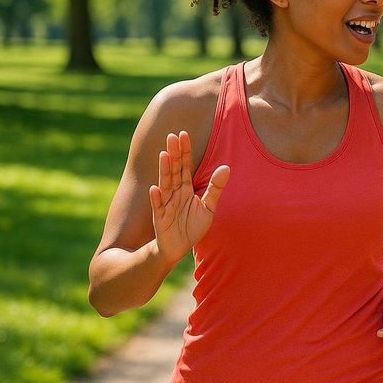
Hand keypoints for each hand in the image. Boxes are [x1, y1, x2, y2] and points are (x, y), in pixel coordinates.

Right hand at [149, 131, 229, 265]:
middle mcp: (174, 193)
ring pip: (165, 184)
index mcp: (185, 188)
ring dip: (164, 170)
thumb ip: (215, 188)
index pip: (184, 166)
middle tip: (172, 136)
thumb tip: (227, 167)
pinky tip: (155, 189)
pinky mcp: (160, 219)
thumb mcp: (209, 207)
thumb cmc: (192, 226)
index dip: (184, 151)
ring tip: (164, 155)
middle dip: (174, 154)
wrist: (178, 248)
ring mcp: (166, 204)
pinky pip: (158, 207)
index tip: (183, 134)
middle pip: (174, 170)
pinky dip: (156, 198)